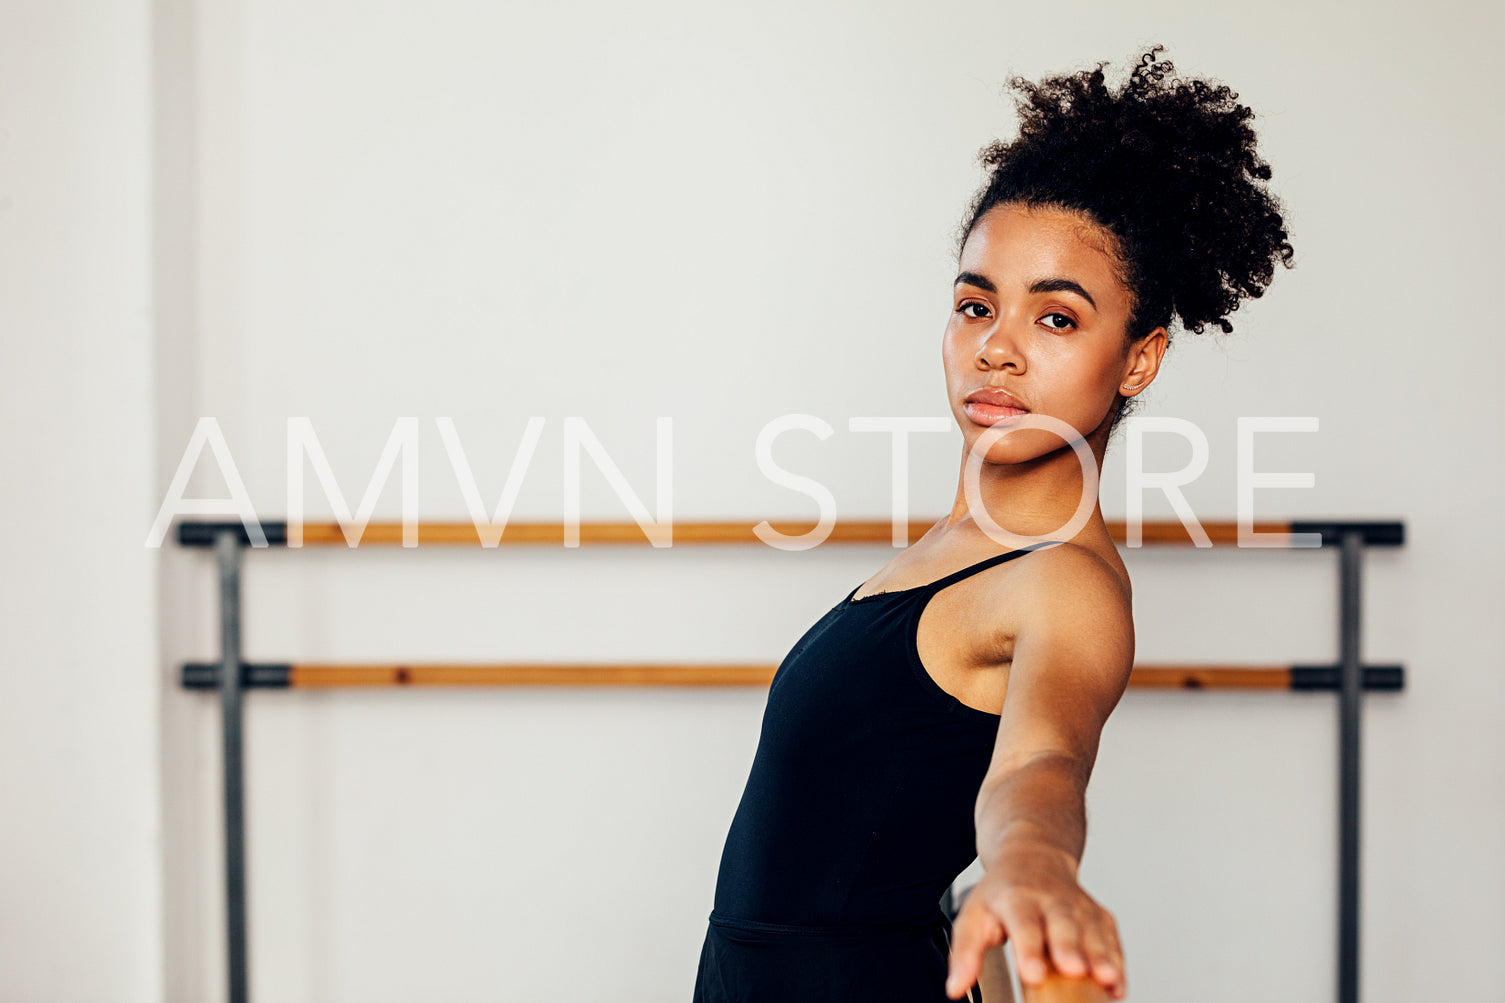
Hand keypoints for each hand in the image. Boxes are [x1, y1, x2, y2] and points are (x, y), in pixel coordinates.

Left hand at [944, 841, 1125, 999]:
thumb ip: (965, 953)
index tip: (1031, 972)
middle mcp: (1051, 899)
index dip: (1028, 948)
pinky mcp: (1098, 916)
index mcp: (1017, 897)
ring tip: (1107, 980)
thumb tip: (954, 988)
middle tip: (1073, 970)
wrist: (1033, 854)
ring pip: (1093, 930)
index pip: (1023, 922)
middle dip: (1070, 947)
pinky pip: (1111, 937)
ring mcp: (1078, 906)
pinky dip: (1117, 960)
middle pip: (1063, 923)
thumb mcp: (974, 915)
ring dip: (1102, 955)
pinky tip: (1117, 985)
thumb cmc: (1002, 892)